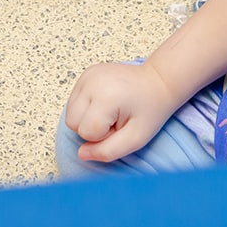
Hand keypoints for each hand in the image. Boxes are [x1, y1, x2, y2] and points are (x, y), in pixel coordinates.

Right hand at [63, 60, 180, 163]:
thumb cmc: (149, 110)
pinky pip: (73, 101)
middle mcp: (92, 82)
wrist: (157, 82)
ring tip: (110, 111)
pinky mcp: (86, 73)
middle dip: (92, 128)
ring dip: (87, 118)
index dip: (103, 136)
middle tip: (115, 120)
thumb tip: (81, 154)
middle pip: (72, 122)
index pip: (86, 132)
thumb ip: (108, 151)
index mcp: (106, 97)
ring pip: (70, 112)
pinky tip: (105, 103)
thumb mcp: (135, 139)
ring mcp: (87, 75)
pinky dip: (86, 107)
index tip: (120, 125)